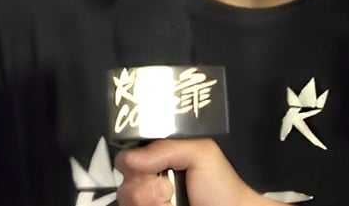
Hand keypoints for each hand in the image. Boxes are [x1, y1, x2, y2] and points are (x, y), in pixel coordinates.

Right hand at [114, 138, 279, 205]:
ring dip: (150, 204)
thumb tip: (129, 157)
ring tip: (171, 204)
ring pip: (127, 202)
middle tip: (168, 191)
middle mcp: (152, 182)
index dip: (134, 166)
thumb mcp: (201, 154)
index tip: (151, 171)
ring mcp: (151, 202)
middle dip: (144, 188)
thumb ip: (166, 148)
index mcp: (161, 160)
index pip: (128, 158)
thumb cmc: (223, 190)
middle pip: (124, 184)